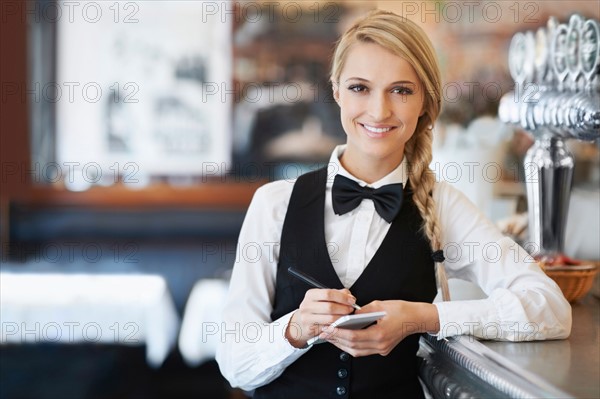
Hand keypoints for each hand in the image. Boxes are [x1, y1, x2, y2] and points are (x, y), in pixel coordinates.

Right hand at [285, 288, 356, 347]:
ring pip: (329, 319)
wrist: (300, 323)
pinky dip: (336, 326)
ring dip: (342, 318)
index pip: (328, 293)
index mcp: (311, 294)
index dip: (342, 297)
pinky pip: (327, 328)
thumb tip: (349, 296)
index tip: (352, 300)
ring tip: (347, 317)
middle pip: (330, 307)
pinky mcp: (310, 329)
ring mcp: (307, 318)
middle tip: (351, 309)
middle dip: (344, 308)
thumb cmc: (316, 309)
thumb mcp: (324, 298)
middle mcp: (307, 305)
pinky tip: (340, 324)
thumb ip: (338, 294)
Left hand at [318, 300, 438, 356]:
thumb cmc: (400, 310)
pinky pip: (363, 351)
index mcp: (380, 334)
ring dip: (342, 345)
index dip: (339, 333)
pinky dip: (351, 346)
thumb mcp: (379, 305)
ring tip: (330, 337)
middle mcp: (381, 344)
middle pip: (353, 347)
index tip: (328, 329)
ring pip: (357, 351)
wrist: (415, 318)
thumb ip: (361, 311)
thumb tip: (347, 315)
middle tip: (324, 333)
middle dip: (336, 340)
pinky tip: (343, 339)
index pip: (354, 336)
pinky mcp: (382, 349)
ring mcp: (382, 349)